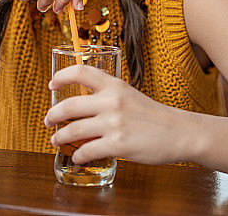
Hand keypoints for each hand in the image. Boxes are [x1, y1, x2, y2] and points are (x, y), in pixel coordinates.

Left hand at [44, 64, 184, 165]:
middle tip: (48, 120)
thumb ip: (108, 97)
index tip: (52, 83)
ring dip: (60, 137)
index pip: (81, 72)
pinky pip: (87, 151)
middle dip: (53, 115)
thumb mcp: (130, 95)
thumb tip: (83, 107)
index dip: (62, 76)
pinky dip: (78, 155)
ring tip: (56, 140)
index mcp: (115, 85)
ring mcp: (114, 124)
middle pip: (69, 105)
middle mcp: (112, 101)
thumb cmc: (154, 116)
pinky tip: (77, 157)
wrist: (179, 133)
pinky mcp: (118, 144)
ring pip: (73, 131)